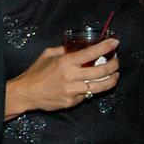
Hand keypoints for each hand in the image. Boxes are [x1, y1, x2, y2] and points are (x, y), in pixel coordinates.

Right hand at [6, 38, 120, 117]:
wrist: (26, 93)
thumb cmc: (36, 72)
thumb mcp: (47, 55)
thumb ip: (63, 50)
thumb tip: (77, 46)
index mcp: (65, 62)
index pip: (91, 53)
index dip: (106, 47)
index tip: (115, 42)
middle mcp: (71, 76)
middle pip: (102, 71)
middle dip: (114, 64)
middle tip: (116, 61)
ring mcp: (73, 90)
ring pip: (101, 86)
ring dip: (112, 79)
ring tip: (114, 75)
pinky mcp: (72, 101)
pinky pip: (87, 95)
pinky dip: (91, 89)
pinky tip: (90, 86)